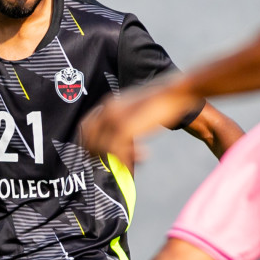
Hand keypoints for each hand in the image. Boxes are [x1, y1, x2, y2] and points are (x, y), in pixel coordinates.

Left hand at [80, 78, 199, 164]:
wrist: (173, 94)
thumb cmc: (158, 105)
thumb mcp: (134, 112)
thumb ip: (124, 125)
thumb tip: (119, 146)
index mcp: (108, 105)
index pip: (86, 126)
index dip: (87, 143)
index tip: (93, 155)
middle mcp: (107, 110)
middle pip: (90, 139)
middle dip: (97, 155)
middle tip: (109, 165)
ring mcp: (114, 118)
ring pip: (102, 147)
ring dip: (114, 159)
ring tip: (129, 164)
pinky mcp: (125, 127)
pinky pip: (116, 150)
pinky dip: (124, 159)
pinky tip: (139, 159)